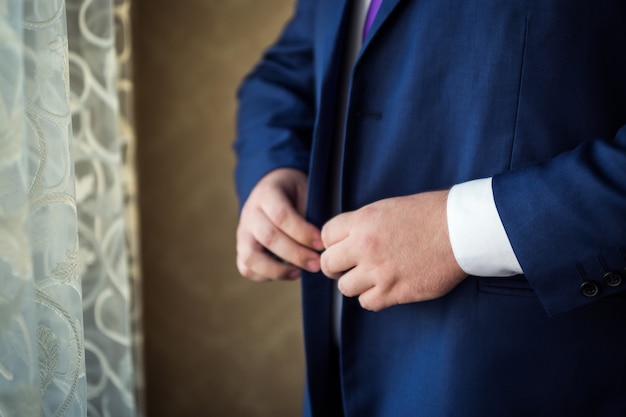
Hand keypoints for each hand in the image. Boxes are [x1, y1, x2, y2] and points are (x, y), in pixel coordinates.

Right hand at [236, 168, 322, 281]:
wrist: (274, 188)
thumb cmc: (296, 194)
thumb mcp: (306, 191)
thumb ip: (311, 211)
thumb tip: (325, 239)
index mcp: (267, 193)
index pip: (281, 216)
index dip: (303, 233)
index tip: (321, 244)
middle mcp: (251, 213)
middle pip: (268, 238)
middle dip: (296, 254)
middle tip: (317, 264)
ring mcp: (243, 232)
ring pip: (250, 257)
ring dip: (277, 270)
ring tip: (299, 273)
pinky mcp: (242, 248)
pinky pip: (246, 268)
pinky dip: (265, 276)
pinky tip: (287, 273)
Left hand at [320, 190, 466, 310]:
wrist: (461, 230)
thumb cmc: (430, 214)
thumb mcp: (389, 208)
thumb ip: (364, 224)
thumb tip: (348, 239)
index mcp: (363, 221)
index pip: (326, 236)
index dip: (332, 243)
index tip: (342, 248)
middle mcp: (365, 246)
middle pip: (328, 264)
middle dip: (336, 267)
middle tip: (348, 267)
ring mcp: (379, 271)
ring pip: (345, 287)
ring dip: (355, 284)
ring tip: (370, 278)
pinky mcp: (395, 291)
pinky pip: (367, 303)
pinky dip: (373, 298)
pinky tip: (385, 288)